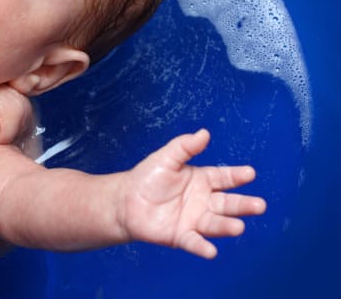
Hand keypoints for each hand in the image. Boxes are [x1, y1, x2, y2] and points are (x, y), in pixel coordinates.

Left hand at [121, 129, 266, 258]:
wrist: (125, 201)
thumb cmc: (148, 177)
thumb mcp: (166, 158)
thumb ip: (185, 146)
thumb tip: (204, 133)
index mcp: (202, 180)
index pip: (224, 177)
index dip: (237, 176)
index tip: (250, 173)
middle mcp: (204, 201)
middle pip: (228, 203)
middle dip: (244, 205)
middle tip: (259, 206)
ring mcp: (195, 220)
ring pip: (215, 224)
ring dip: (227, 226)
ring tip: (238, 227)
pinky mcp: (182, 236)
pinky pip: (194, 242)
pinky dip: (202, 247)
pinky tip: (211, 251)